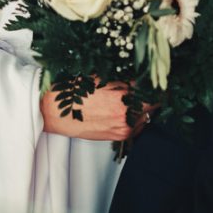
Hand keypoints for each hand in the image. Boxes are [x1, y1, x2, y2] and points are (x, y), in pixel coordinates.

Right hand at [40, 81, 154, 140]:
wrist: (54, 111)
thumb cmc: (73, 91)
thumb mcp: (100, 77)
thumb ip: (123, 79)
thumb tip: (142, 76)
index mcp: (123, 94)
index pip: (154, 90)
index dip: (157, 84)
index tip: (158, 80)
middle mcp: (126, 113)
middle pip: (154, 104)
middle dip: (153, 95)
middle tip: (149, 87)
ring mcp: (123, 127)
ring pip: (147, 116)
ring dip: (144, 107)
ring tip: (134, 98)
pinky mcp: (118, 136)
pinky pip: (137, 127)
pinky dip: (136, 118)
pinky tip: (125, 109)